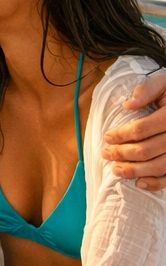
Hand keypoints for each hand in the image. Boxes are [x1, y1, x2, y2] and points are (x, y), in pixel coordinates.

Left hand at [102, 70, 165, 189]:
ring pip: (158, 166)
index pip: (141, 129)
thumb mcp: (164, 82)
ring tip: (116, 170)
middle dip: (122, 154)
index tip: (107, 137)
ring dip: (134, 171)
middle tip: (106, 154)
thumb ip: (148, 90)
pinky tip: (139, 183)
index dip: (121, 135)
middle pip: (147, 150)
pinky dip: (157, 183)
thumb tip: (128, 104)